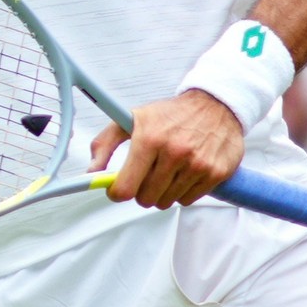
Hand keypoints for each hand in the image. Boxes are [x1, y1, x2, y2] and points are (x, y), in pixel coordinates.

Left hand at [87, 90, 244, 209]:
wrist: (215, 105)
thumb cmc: (170, 114)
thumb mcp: (131, 119)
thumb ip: (105, 144)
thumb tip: (91, 171)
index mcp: (149, 138)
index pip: (126, 186)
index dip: (117, 192)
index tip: (117, 189)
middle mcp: (174, 151)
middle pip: (145, 198)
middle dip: (141, 191)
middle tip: (145, 175)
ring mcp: (196, 164)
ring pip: (166, 202)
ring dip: (162, 192)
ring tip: (166, 171)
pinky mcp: (215, 173)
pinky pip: (187, 200)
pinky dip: (182, 192)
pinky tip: (183, 173)